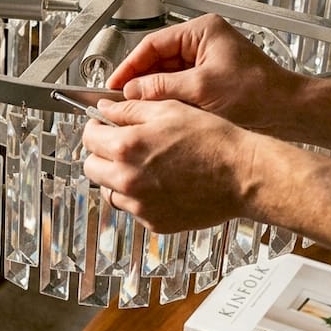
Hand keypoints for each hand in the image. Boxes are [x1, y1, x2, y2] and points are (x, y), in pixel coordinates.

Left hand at [82, 98, 258, 232]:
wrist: (242, 175)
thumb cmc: (213, 142)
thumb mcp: (169, 110)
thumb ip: (130, 109)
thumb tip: (105, 109)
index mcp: (126, 148)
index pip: (88, 138)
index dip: (95, 128)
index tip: (102, 127)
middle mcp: (127, 180)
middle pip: (91, 167)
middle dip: (101, 154)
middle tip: (120, 145)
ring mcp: (140, 205)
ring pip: (109, 191)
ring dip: (117, 177)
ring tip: (144, 165)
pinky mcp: (154, 222)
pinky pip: (133, 208)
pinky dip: (138, 197)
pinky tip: (160, 182)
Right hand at [107, 14, 305, 134]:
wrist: (289, 112)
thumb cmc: (259, 94)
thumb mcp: (202, 88)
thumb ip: (162, 87)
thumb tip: (132, 90)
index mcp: (202, 31)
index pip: (153, 44)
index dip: (130, 65)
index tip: (115, 84)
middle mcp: (203, 42)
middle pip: (157, 59)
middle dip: (139, 80)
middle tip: (120, 99)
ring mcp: (206, 61)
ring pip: (165, 75)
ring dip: (151, 91)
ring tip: (135, 109)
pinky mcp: (209, 80)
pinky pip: (178, 86)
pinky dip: (165, 99)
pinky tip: (156, 112)